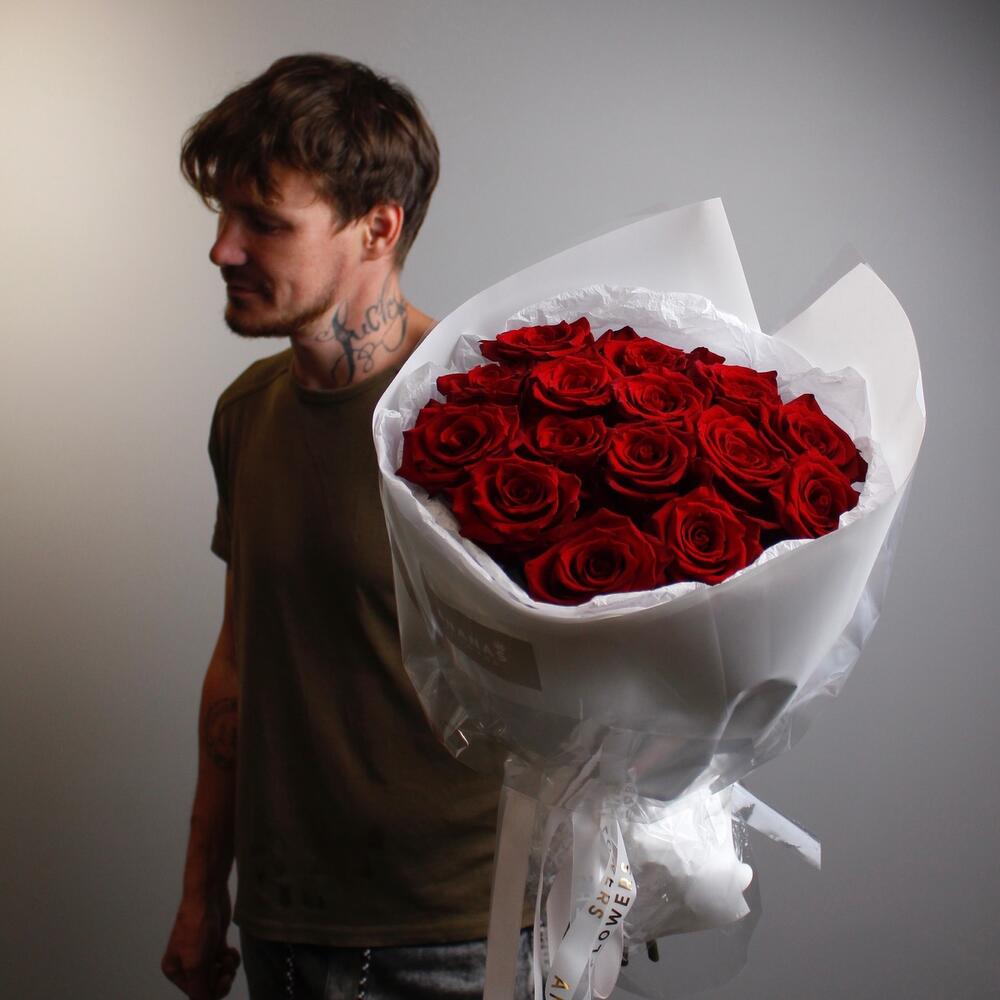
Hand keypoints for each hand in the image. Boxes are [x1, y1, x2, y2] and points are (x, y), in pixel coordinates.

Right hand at [161, 884, 240, 998]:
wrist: (208, 895)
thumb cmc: (196, 926)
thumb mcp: (195, 963)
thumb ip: (199, 989)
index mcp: (175, 971)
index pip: (196, 994)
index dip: (212, 990)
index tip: (222, 978)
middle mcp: (186, 964)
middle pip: (208, 986)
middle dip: (221, 980)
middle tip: (226, 970)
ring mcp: (202, 953)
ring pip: (219, 974)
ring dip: (227, 968)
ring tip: (226, 955)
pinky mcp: (215, 943)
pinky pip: (225, 962)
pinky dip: (231, 959)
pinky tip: (230, 950)